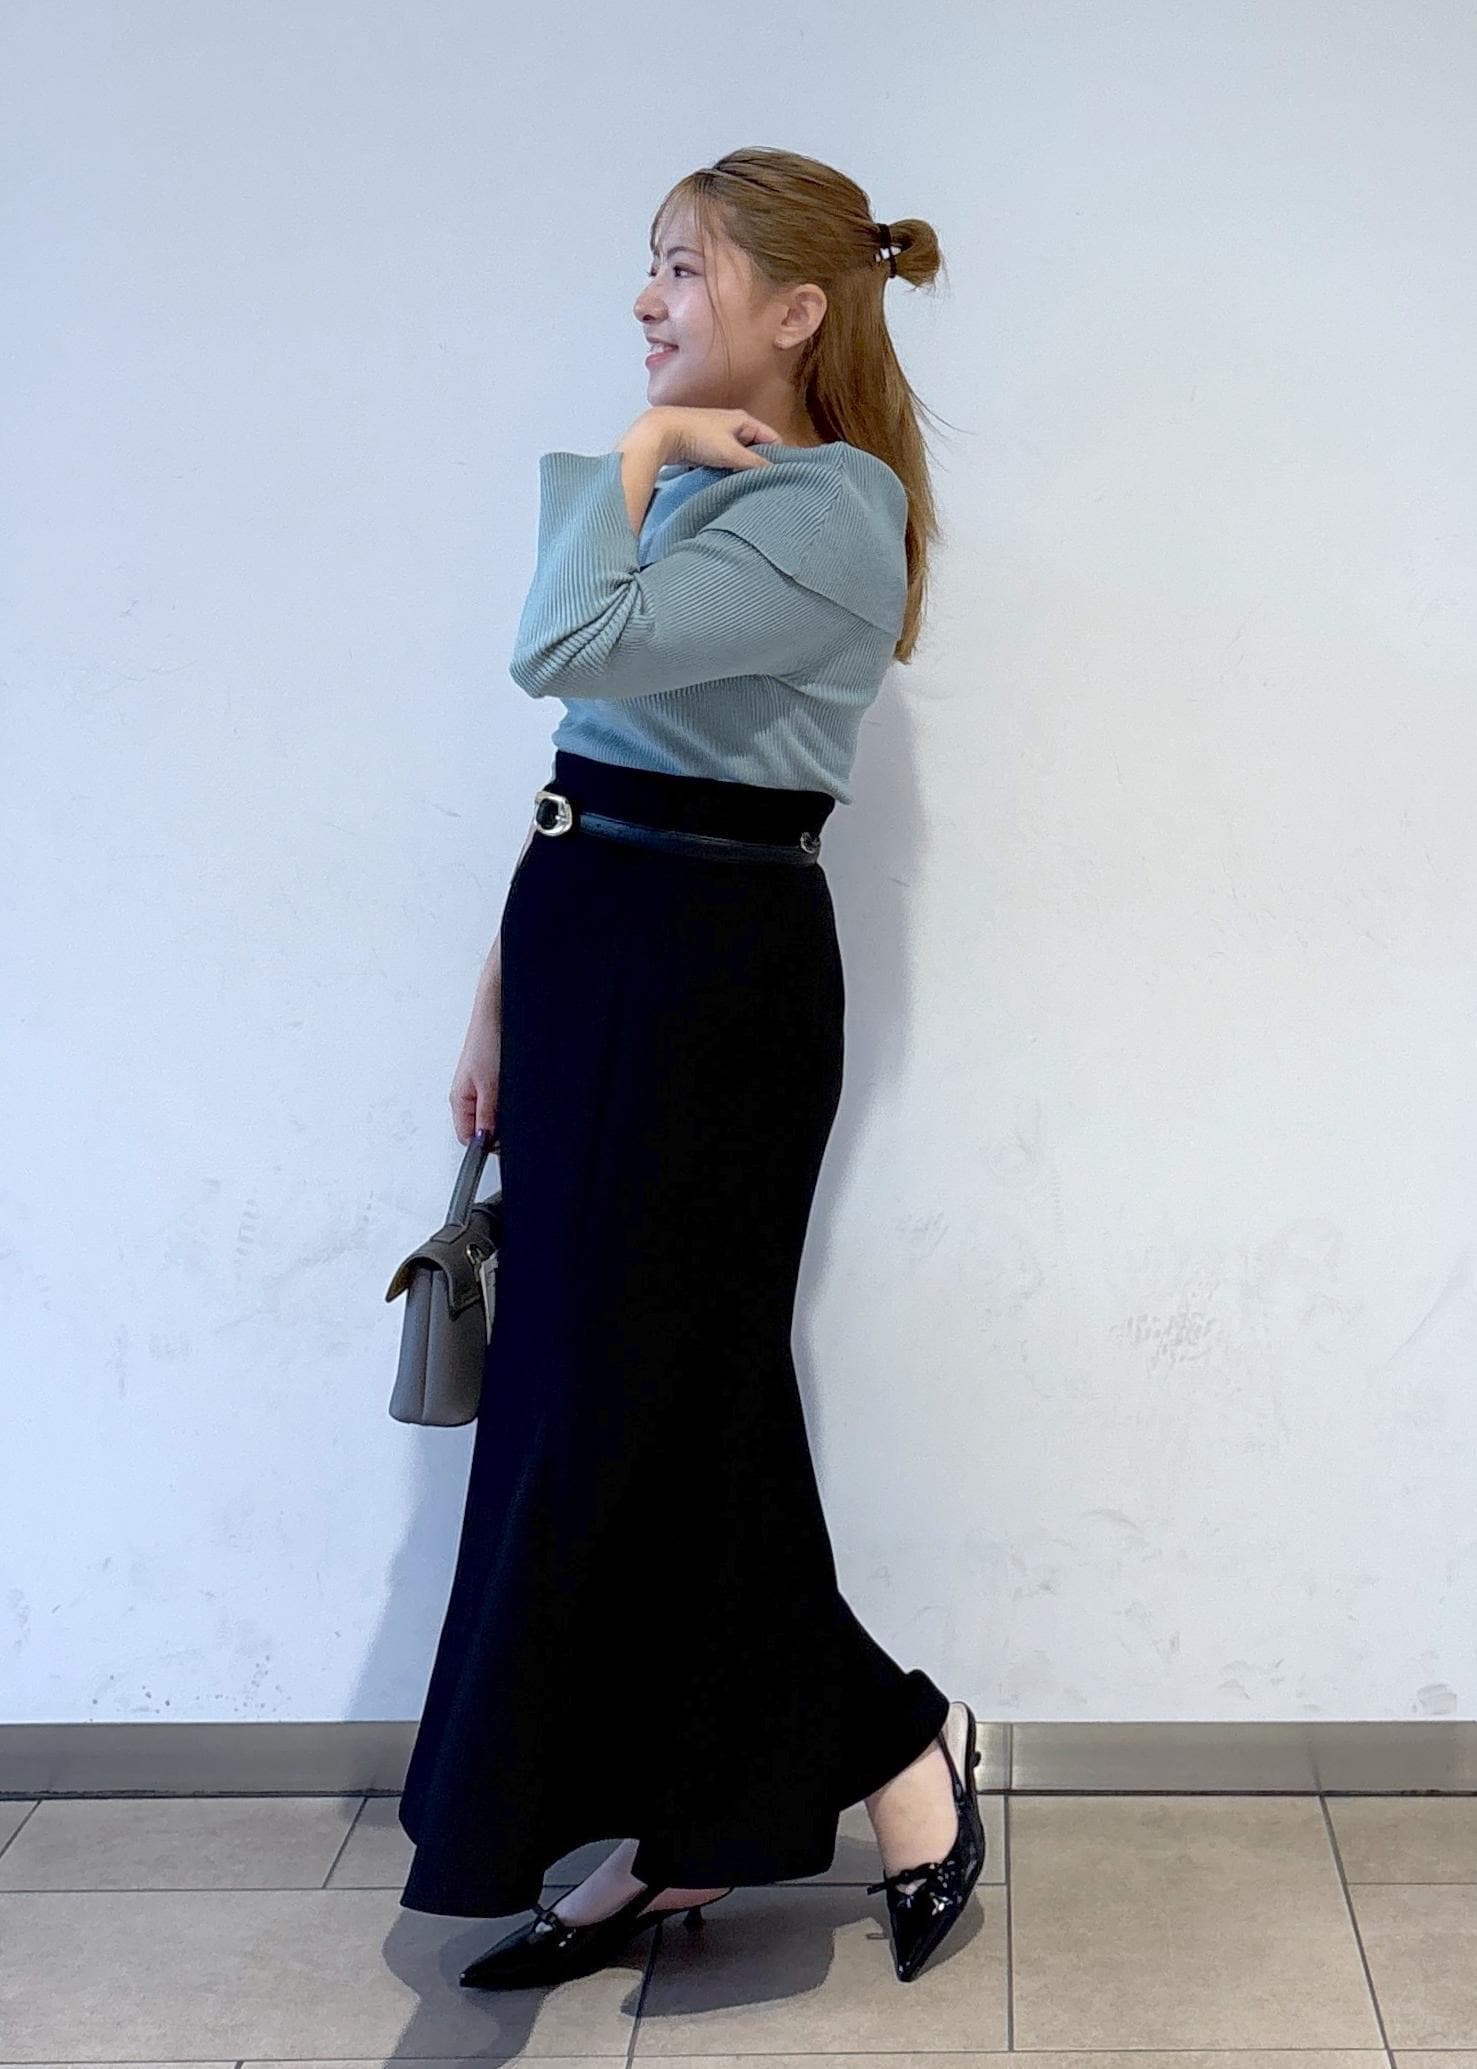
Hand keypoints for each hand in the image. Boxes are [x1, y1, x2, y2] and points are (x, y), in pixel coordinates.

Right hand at [450, 990, 501, 1146]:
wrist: (497, 1011)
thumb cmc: (487, 1040)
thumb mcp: (489, 1084)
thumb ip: (487, 1116)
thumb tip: (486, 1141)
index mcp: (460, 1100)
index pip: (467, 1138)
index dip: (486, 1145)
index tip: (504, 1142)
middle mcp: (467, 1097)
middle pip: (480, 1129)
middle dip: (498, 1129)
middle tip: (510, 1117)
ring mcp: (480, 1088)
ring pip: (492, 1116)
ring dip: (504, 1114)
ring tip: (512, 1098)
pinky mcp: (492, 1079)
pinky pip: (499, 1101)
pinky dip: (509, 1101)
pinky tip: (514, 1091)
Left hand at [623, 406, 783, 471]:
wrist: (661, 434)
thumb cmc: (697, 437)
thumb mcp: (731, 453)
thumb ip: (755, 464)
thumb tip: (774, 472)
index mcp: (744, 420)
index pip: (773, 438)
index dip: (780, 456)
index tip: (785, 476)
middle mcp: (733, 426)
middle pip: (757, 448)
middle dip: (761, 465)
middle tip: (768, 486)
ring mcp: (719, 437)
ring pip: (740, 457)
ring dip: (743, 470)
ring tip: (750, 488)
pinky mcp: (706, 448)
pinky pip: (725, 462)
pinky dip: (728, 471)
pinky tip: (730, 484)